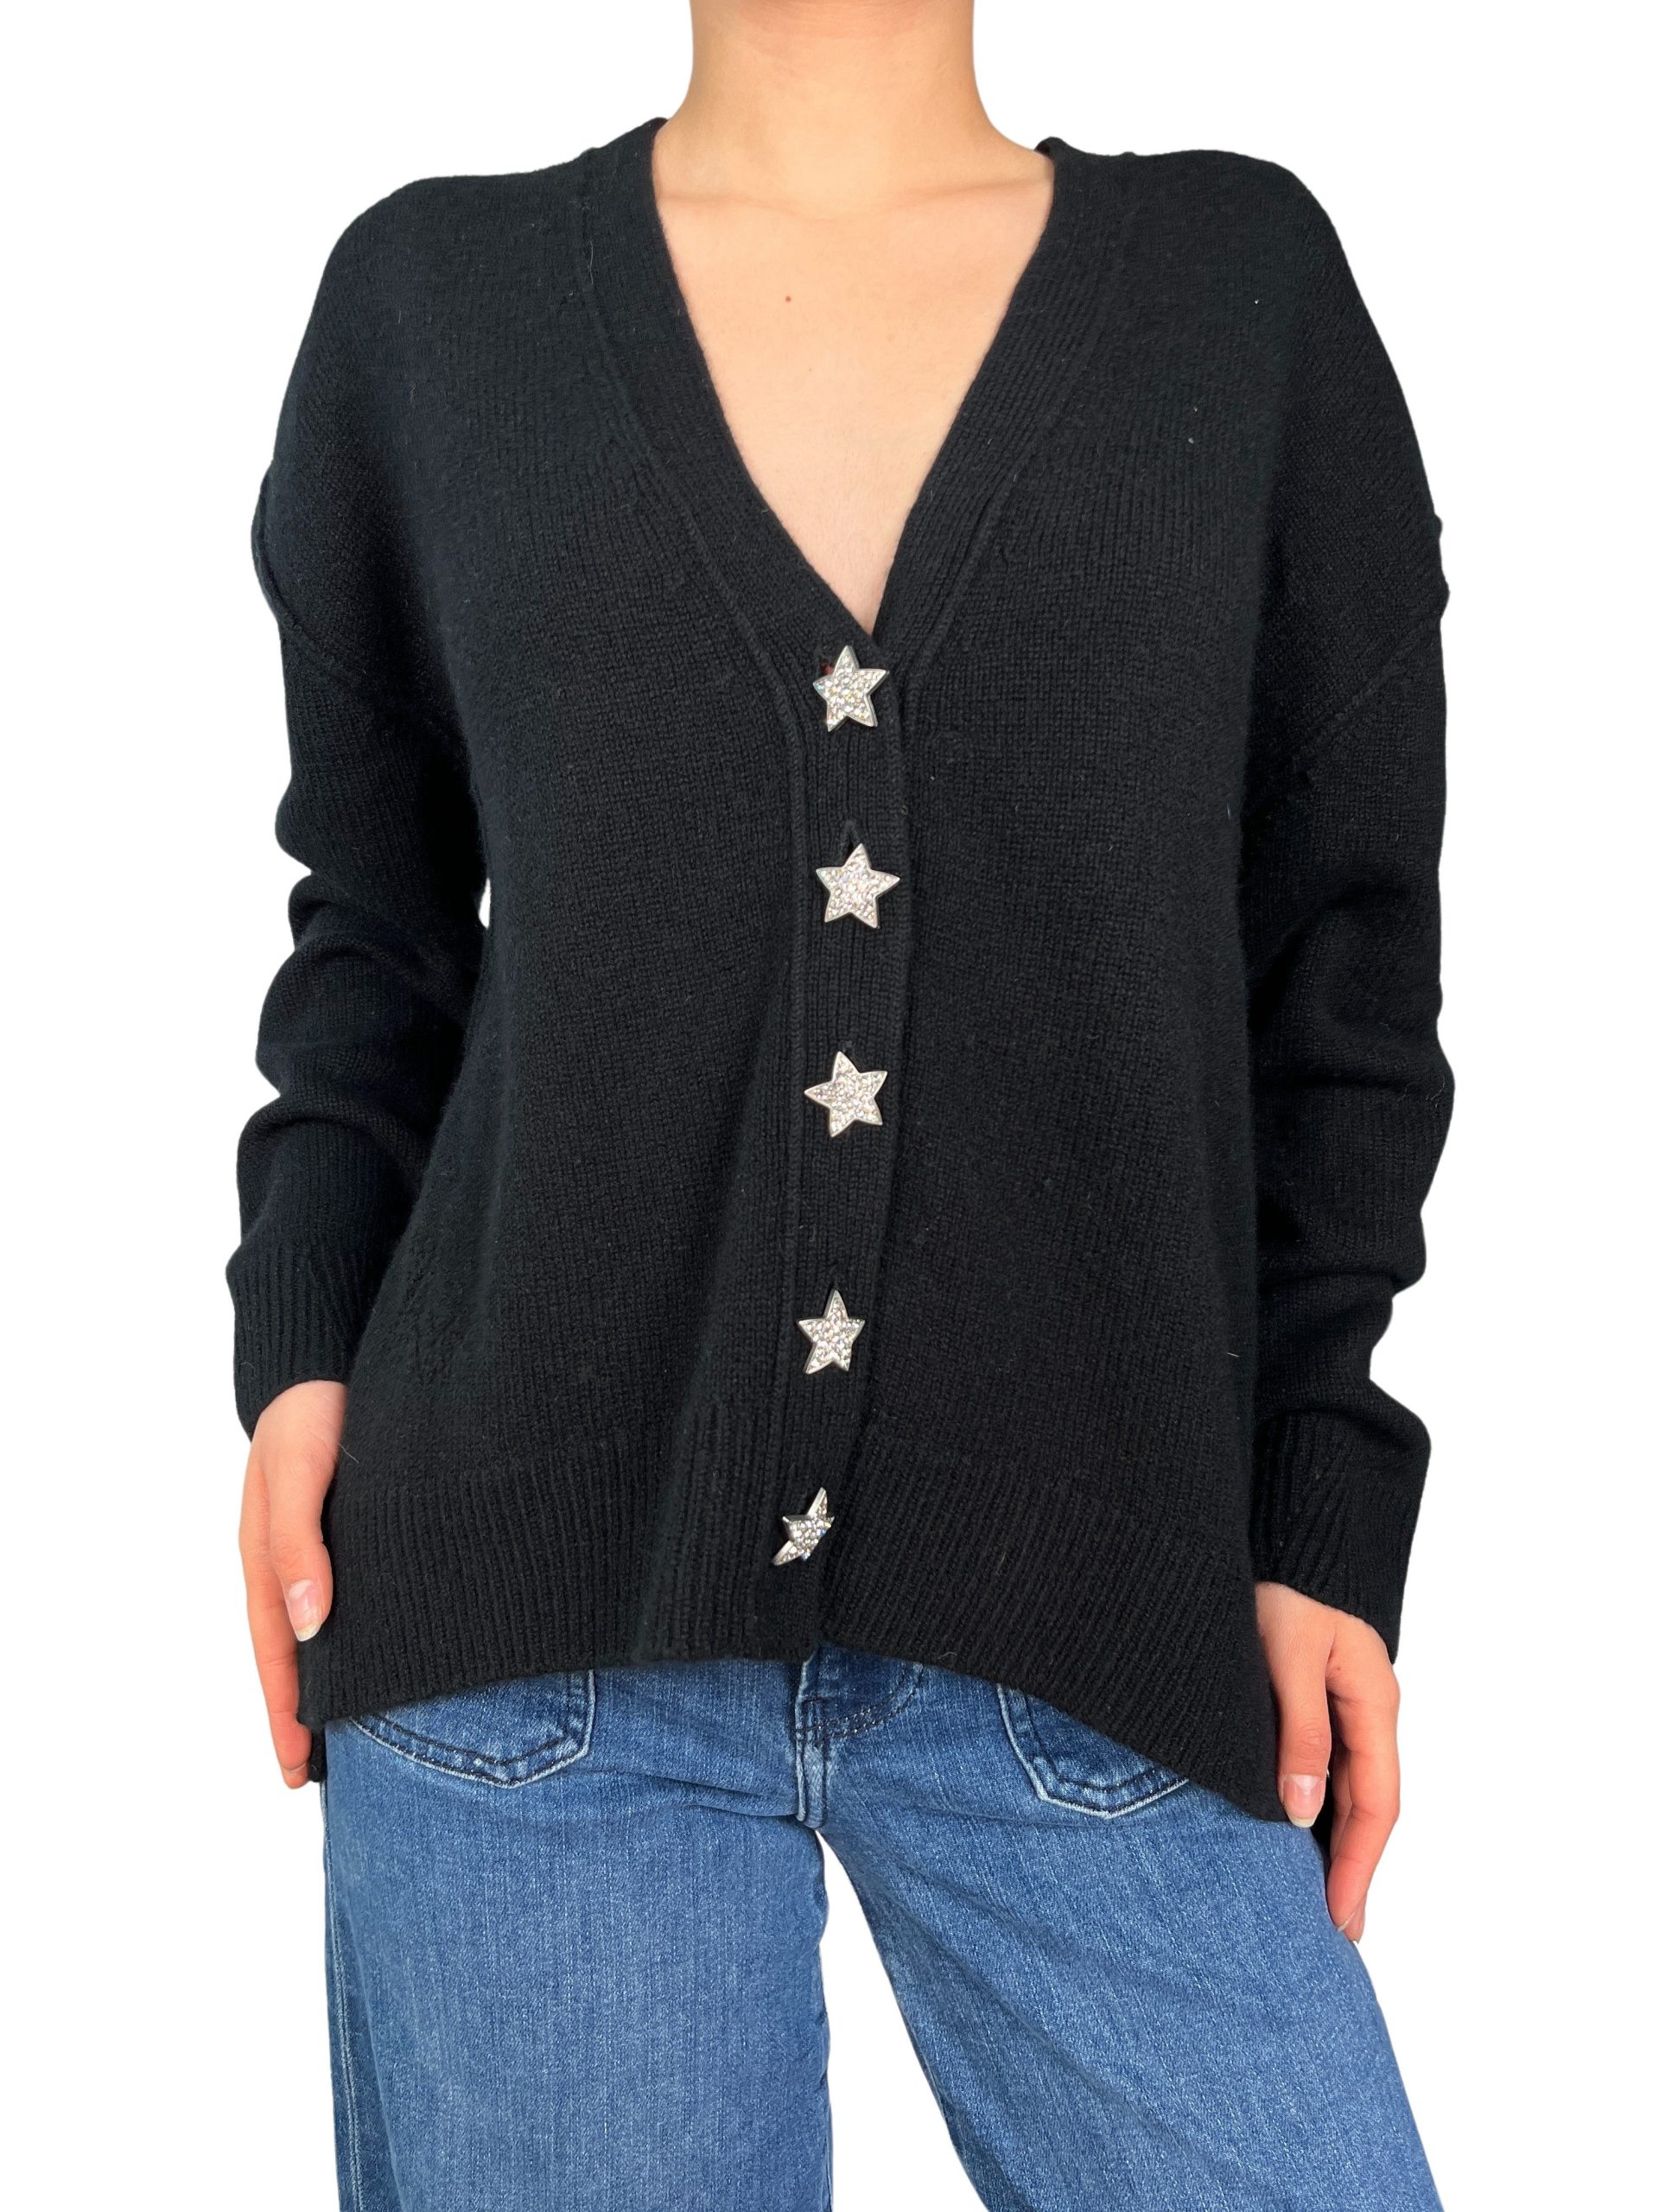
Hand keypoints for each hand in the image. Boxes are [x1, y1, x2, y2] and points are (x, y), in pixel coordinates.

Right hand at [238, 1380, 345, 1786]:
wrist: (331, 1357)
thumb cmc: (309, 1413)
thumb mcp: (297, 1474)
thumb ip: (299, 1543)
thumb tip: (309, 1624)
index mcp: (268, 1559)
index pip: (277, 1655)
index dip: (287, 1714)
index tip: (299, 1772)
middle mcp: (296, 1562)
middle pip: (300, 1656)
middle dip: (311, 1716)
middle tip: (329, 1780)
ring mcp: (329, 1548)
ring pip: (333, 1631)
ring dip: (344, 1680)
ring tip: (364, 1737)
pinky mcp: (364, 1531)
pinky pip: (363, 1596)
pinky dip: (370, 1634)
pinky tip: (396, 1654)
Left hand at [1254, 1582, 1400, 1940]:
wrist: (1280, 1532)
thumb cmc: (1280, 1587)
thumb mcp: (1286, 1657)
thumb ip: (1298, 1730)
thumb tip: (1301, 1810)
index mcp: (1372, 1703)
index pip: (1377, 1804)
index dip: (1359, 1865)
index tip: (1341, 1919)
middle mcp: (1366, 1710)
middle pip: (1367, 1805)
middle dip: (1351, 1867)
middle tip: (1334, 1930)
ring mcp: (1344, 1703)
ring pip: (1346, 1788)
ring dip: (1333, 1841)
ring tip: (1314, 1898)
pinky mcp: (1315, 1695)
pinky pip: (1325, 1765)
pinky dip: (1315, 1806)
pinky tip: (1294, 1832)